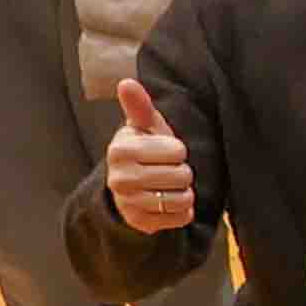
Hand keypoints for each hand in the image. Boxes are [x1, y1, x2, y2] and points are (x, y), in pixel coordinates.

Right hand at [98, 76, 199, 238]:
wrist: (128, 187)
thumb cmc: (144, 150)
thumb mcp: (143, 127)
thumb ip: (139, 107)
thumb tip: (126, 82)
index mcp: (122, 149)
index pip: (177, 150)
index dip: (178, 150)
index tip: (164, 150)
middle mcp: (120, 178)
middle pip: (182, 175)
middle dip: (182, 172)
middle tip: (167, 170)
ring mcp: (129, 203)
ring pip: (183, 198)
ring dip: (184, 192)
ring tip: (169, 186)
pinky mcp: (140, 223)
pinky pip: (181, 217)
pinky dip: (182, 211)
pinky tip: (168, 203)